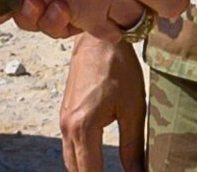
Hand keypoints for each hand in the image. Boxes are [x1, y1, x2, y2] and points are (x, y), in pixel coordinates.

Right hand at [61, 35, 146, 171]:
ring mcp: (63, 120)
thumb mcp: (133, 109)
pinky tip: (96, 160)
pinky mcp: (65, 113)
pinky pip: (69, 146)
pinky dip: (81, 158)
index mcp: (84, 128)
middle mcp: (68, 127)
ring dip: (86, 171)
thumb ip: (134, 147)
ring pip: (70, 160)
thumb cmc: (118, 69)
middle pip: (76, 171)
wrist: (98, 38)